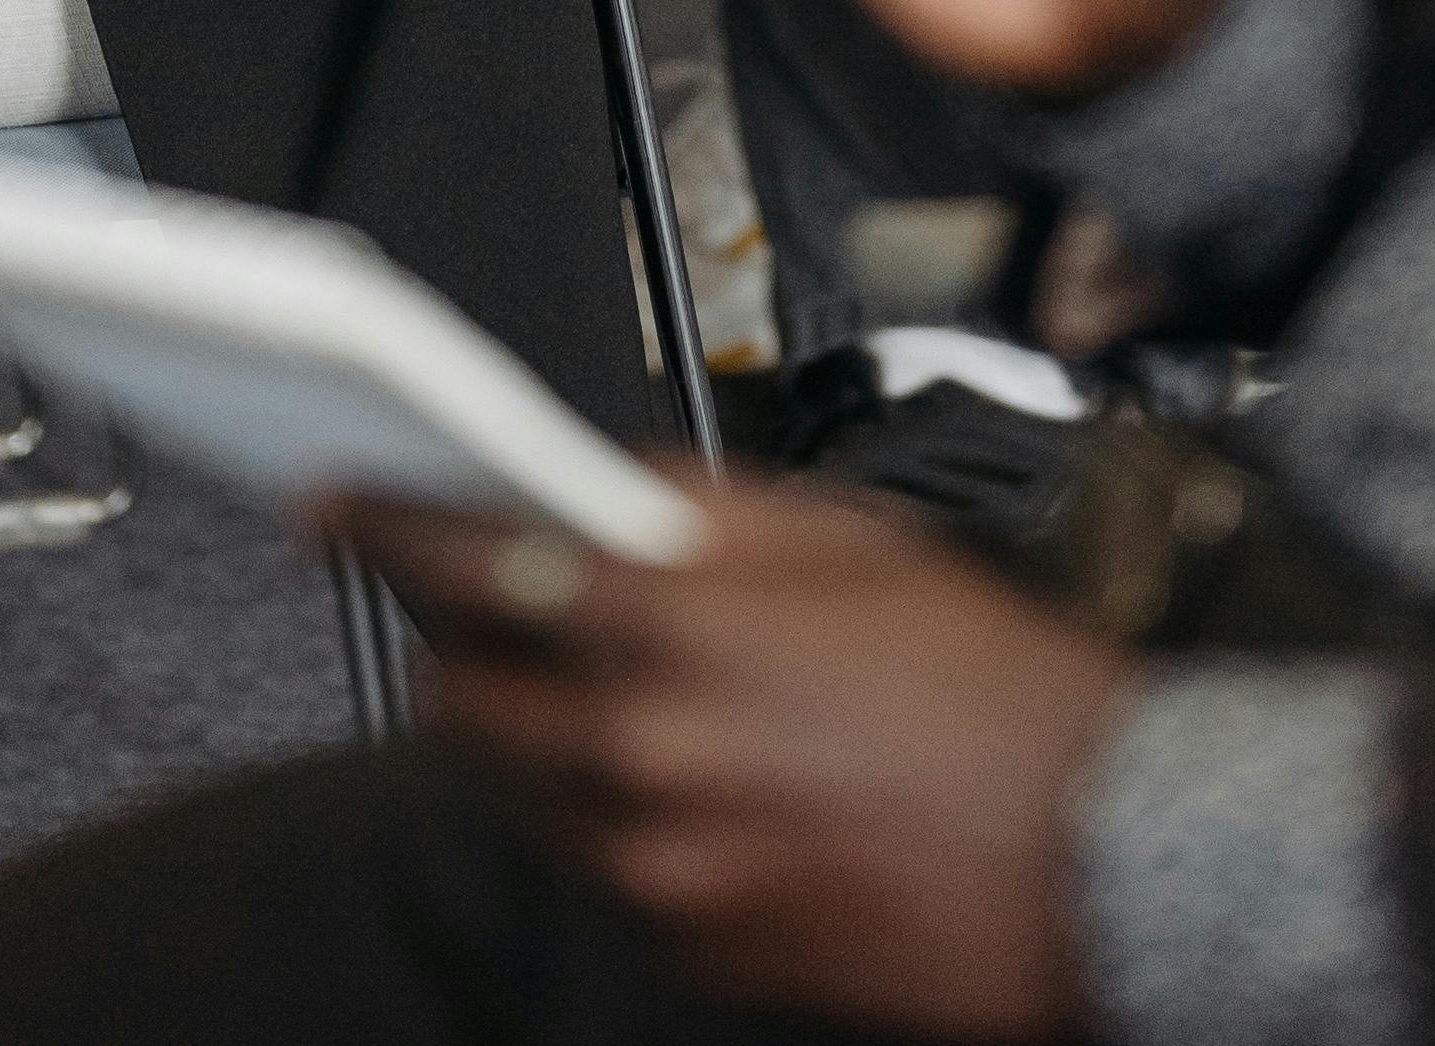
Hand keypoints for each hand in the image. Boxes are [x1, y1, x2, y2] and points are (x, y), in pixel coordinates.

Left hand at [340, 483, 1126, 1042]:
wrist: (1103, 856)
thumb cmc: (1003, 692)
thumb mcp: (860, 543)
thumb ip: (708, 507)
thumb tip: (602, 486)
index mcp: (682, 629)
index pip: (468, 560)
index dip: (380, 521)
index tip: (331, 497)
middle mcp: (647, 756)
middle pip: (456, 695)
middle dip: (459, 644)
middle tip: (494, 608)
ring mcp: (662, 868)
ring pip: (520, 792)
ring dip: (543, 737)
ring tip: (644, 698)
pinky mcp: (694, 949)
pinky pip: (606, 873)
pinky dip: (623, 823)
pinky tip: (717, 784)